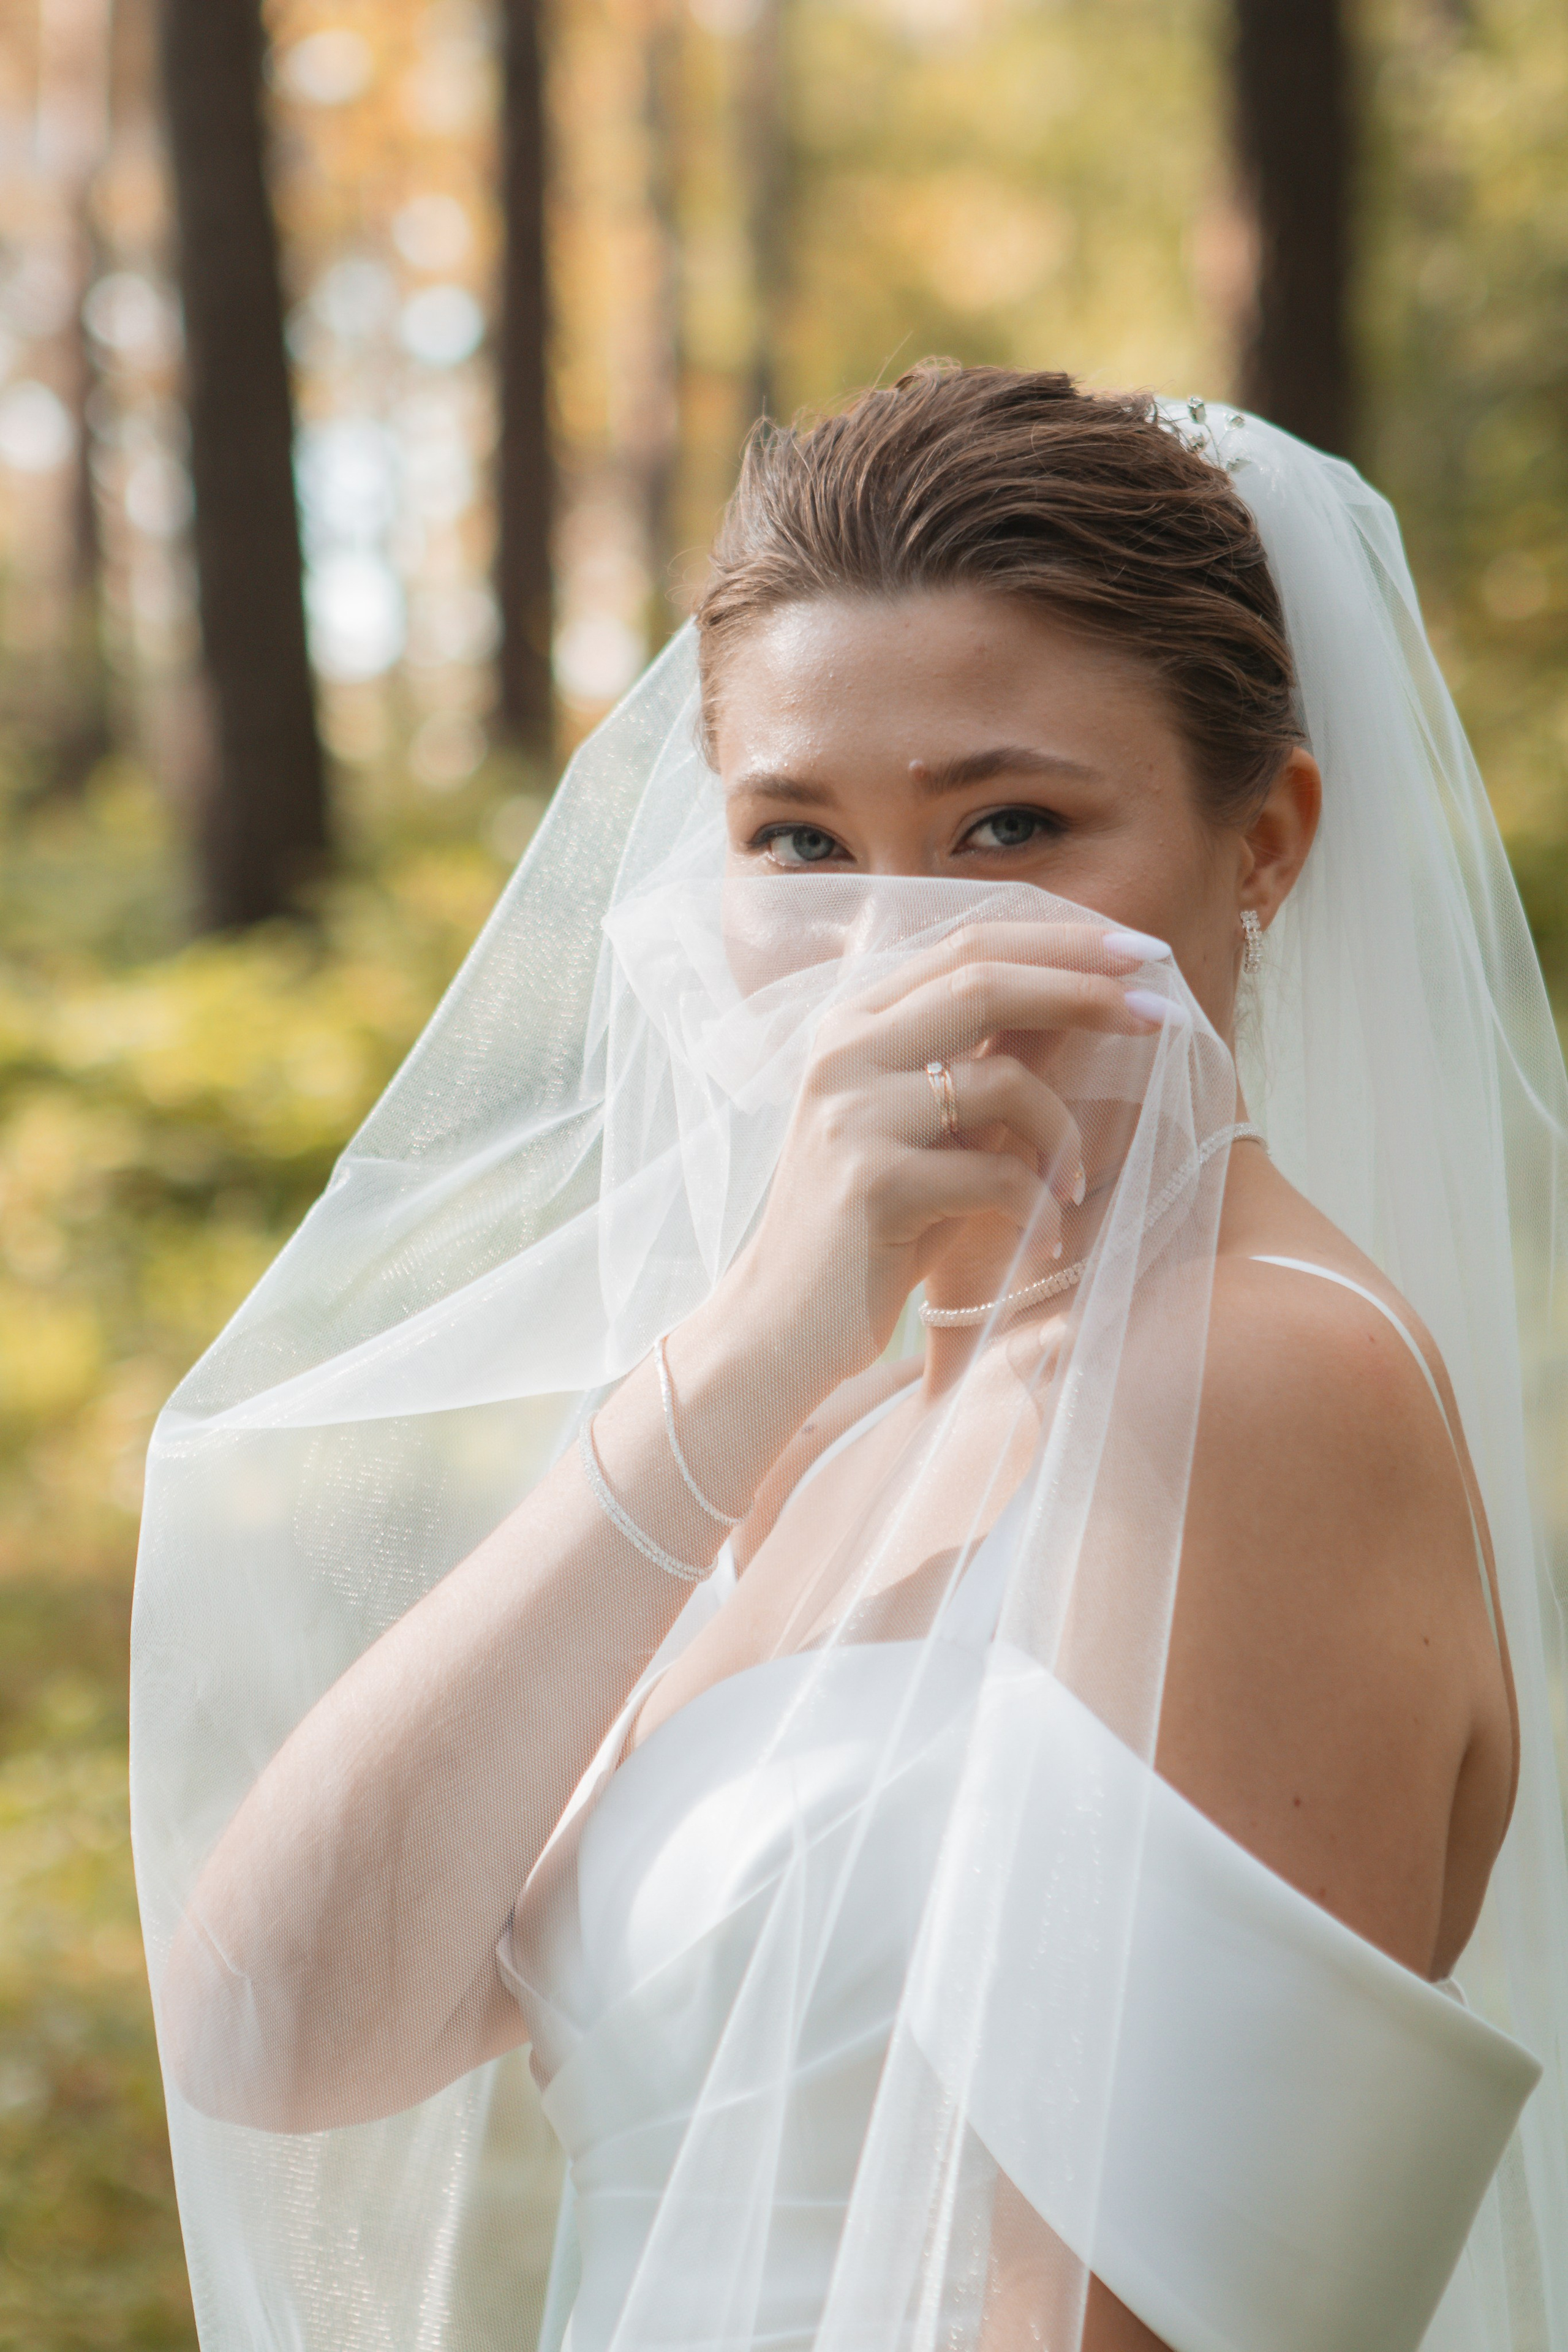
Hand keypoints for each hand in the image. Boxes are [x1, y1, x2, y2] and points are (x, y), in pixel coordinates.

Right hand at [715, 921, 1176, 1395]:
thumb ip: (980, 1063)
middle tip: (1163, 1010)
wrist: (780, 1325)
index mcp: (853, 1025)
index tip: (1142, 951)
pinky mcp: (872, 1185)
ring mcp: (852, 1115)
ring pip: (1001, 1081)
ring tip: (1076, 1184)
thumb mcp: (928, 1131)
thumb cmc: (870, 1230)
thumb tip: (1079, 1000)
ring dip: (1064, 1133)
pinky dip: (1041, 1205)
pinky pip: (997, 1174)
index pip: (967, 947)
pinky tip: (1047, 1238)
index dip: (1061, 940)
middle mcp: (843, 1053)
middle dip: (1085, 989)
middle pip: (983, 982)